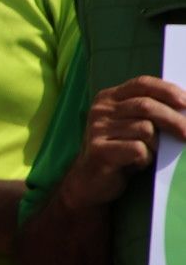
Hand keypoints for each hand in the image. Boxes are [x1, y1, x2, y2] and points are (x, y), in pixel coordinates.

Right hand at [58, 76, 185, 211]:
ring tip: (148, 154)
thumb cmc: (120, 150)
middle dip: (174, 120)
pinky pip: (138, 149)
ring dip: (155, 145)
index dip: (167, 91)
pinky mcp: (99, 150)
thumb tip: (185, 107)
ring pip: (145, 129)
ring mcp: (97, 129)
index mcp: (108, 98)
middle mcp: (100, 110)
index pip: (141, 84)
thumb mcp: (131, 125)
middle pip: (146, 106)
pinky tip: (137, 163)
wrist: (90, 180)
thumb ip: (148, 112)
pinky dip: (145, 158)